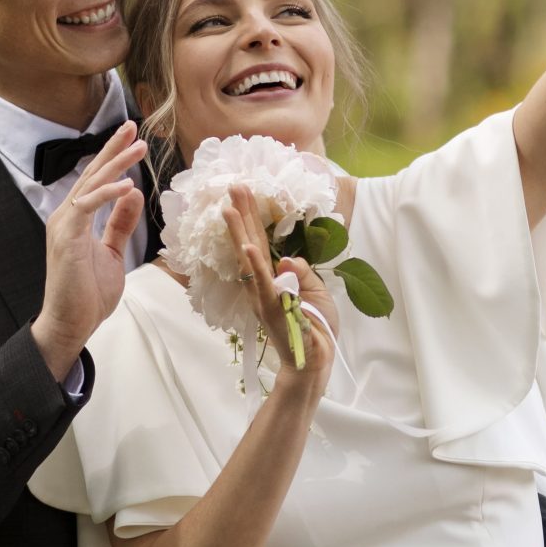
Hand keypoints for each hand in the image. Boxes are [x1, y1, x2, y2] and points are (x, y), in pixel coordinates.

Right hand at [30, 123, 147, 380]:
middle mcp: (68, 216)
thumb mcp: (113, 252)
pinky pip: (87, 207)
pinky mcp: (66, 238)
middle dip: (114, 149)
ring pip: (91, 185)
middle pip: (92, 173)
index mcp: (78, 218)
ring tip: (138, 147)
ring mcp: (64, 225)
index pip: (96, 180)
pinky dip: (107, 195)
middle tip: (132, 126)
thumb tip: (133, 195)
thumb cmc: (88, 292)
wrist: (72, 322)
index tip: (132, 138)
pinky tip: (127, 185)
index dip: (114, 157)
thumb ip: (120, 224)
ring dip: (116, 164)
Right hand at [225, 186, 338, 393]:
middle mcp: (261, 284)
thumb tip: (288, 257)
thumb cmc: (315, 328)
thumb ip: (301, 272)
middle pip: (250, 242)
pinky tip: (247, 246)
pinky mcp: (271, 307)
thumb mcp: (315, 292)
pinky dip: (255, 265)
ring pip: (250, 257)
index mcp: (272, 279)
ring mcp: (263, 295)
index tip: (245, 192)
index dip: (252, 219)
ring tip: (229, 207)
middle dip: (242, 214)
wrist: (313, 361)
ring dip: (240, 231)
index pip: (259, 242)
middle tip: (233, 185)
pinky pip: (262, 282)